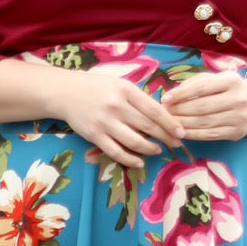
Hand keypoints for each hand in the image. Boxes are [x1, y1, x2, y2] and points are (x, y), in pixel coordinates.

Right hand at [58, 71, 186, 168]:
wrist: (65, 92)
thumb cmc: (97, 87)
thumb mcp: (120, 84)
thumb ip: (138, 98)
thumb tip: (163, 114)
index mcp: (126, 90)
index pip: (154, 109)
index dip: (170, 123)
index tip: (181, 132)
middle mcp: (116, 106)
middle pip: (147, 126)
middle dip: (165, 137)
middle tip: (176, 144)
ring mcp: (105, 122)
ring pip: (134, 141)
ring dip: (150, 149)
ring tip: (157, 150)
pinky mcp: (94, 136)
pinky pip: (116, 152)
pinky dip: (130, 159)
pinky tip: (139, 161)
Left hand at [160, 71, 246, 140]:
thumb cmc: (226, 89)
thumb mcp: (215, 79)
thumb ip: (194, 84)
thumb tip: (170, 97)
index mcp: (232, 80)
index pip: (201, 87)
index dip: (181, 94)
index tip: (165, 99)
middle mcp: (239, 98)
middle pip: (202, 107)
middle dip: (179, 111)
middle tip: (164, 113)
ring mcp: (240, 117)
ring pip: (205, 123)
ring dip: (183, 124)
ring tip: (169, 123)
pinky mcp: (237, 132)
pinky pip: (210, 135)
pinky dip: (193, 135)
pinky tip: (181, 132)